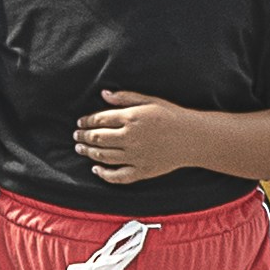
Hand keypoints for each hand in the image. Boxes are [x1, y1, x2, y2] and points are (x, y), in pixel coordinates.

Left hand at [76, 91, 205, 182]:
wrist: (193, 138)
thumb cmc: (171, 115)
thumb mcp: (149, 100)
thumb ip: (125, 98)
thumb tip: (103, 93)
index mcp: (131, 118)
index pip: (100, 120)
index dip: (87, 121)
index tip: (80, 123)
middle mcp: (130, 138)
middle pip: (98, 138)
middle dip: (83, 137)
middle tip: (76, 136)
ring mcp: (135, 156)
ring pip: (104, 156)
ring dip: (89, 152)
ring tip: (80, 149)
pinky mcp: (142, 171)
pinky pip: (118, 176)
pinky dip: (104, 174)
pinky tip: (96, 169)